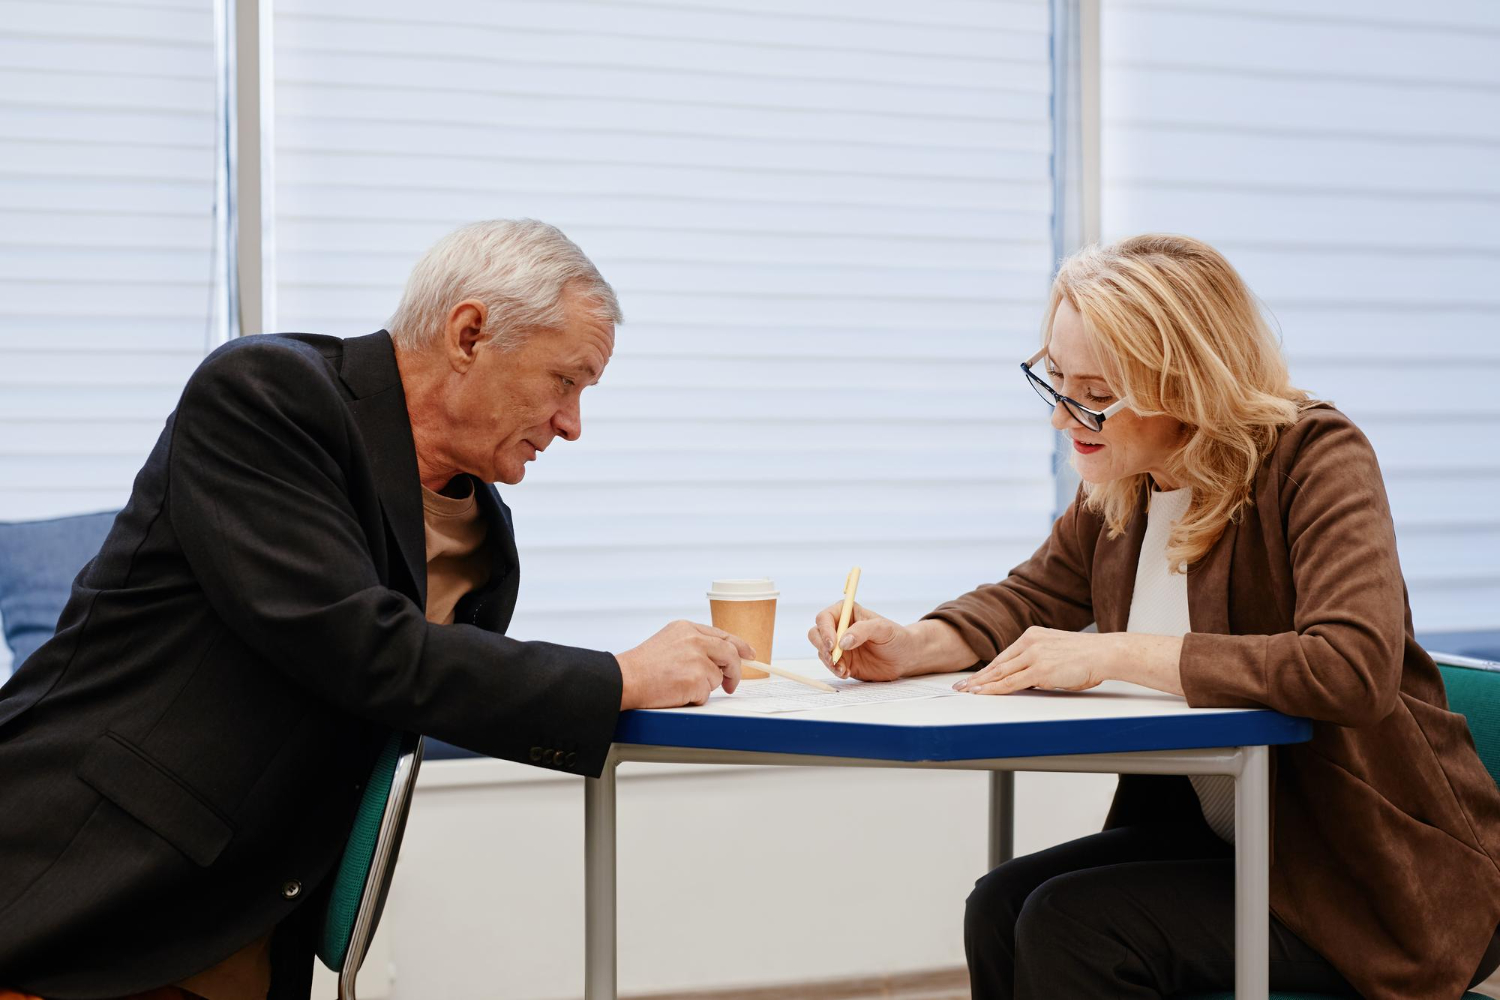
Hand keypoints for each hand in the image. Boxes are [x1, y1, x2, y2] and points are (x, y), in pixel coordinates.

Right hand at [617, 620, 753, 709]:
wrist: (625, 679)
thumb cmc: (642, 666)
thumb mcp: (669, 641)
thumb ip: (694, 644)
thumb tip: (719, 659)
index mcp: (687, 628)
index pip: (723, 635)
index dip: (740, 646)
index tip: (749, 654)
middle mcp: (694, 640)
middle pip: (730, 654)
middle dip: (734, 672)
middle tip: (730, 685)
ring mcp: (696, 659)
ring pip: (718, 677)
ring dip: (704, 687)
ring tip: (680, 685)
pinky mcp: (695, 679)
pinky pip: (706, 694)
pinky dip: (695, 698)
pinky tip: (677, 692)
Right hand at [807, 602, 918, 681]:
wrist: (905, 657)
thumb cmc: (896, 637)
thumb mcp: (883, 629)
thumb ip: (862, 631)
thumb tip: (842, 642)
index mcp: (847, 612)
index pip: (824, 618)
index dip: (825, 631)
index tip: (834, 645)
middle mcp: (839, 627)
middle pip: (816, 634)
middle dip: (822, 647)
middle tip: (834, 659)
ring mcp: (839, 645)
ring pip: (821, 651)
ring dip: (829, 661)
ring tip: (843, 669)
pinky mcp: (843, 661)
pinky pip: (830, 665)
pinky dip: (835, 670)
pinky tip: (846, 673)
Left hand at [954, 627, 1111, 694]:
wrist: (1104, 653)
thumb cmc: (1086, 656)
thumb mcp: (1056, 651)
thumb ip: (1039, 660)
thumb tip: (1027, 677)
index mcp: (1033, 635)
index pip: (1004, 655)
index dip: (988, 668)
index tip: (975, 676)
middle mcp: (1030, 642)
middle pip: (998, 664)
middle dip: (978, 676)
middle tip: (961, 685)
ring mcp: (1034, 655)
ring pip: (1001, 673)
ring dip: (981, 684)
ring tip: (966, 692)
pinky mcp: (1040, 670)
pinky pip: (1011, 682)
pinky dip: (995, 689)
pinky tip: (984, 693)